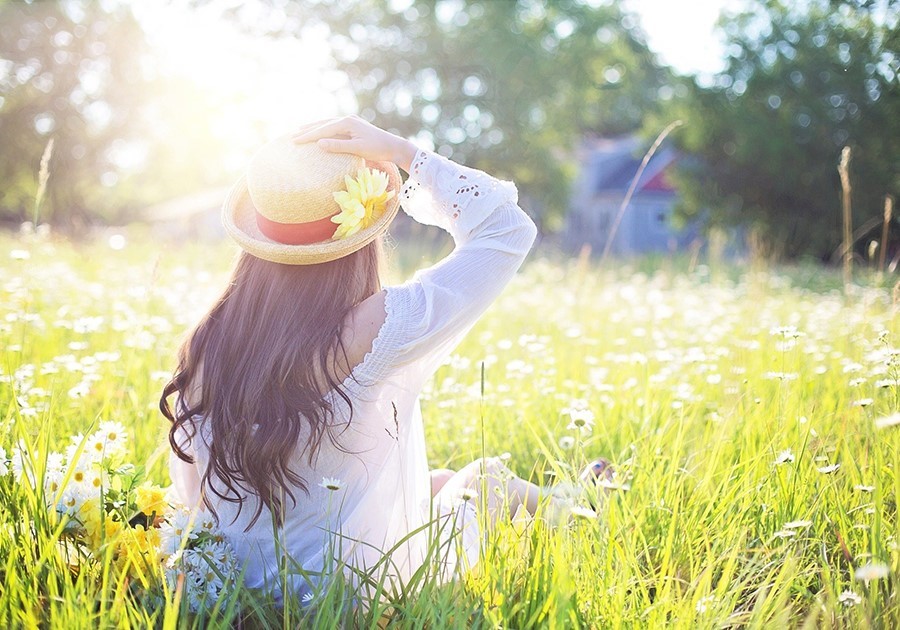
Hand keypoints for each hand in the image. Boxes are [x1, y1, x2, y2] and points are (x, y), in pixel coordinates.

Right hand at [292, 115, 417, 172]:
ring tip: (301, 131)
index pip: (323, 129)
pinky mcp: (354, 127)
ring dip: (314, 128)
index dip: (308, 136)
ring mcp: (351, 122)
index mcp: (347, 122)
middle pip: (323, 124)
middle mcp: (348, 119)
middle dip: (307, 130)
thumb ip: (338, 146)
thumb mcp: (357, 149)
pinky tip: (319, 133)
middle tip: (292, 136)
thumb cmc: (377, 149)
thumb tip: (319, 143)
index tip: (294, 141)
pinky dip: (324, 129)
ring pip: (328, 124)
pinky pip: (334, 127)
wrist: (394, 146)